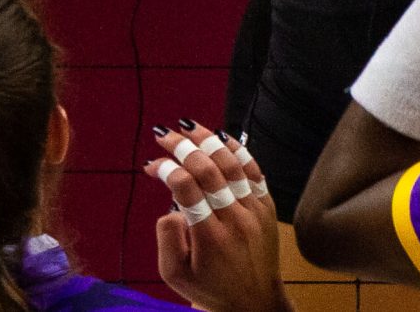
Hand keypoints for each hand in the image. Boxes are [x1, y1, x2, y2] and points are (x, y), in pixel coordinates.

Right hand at [151, 124, 285, 311]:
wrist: (254, 301)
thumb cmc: (210, 288)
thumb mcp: (175, 275)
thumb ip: (167, 239)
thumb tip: (171, 207)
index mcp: (210, 237)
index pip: (187, 189)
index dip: (167, 170)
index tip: (152, 165)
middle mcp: (235, 219)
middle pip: (208, 170)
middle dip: (183, 147)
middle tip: (163, 134)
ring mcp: (255, 210)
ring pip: (232, 165)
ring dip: (209, 140)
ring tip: (188, 126)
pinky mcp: (267, 206)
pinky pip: (254, 171)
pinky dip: (238, 150)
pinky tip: (221, 137)